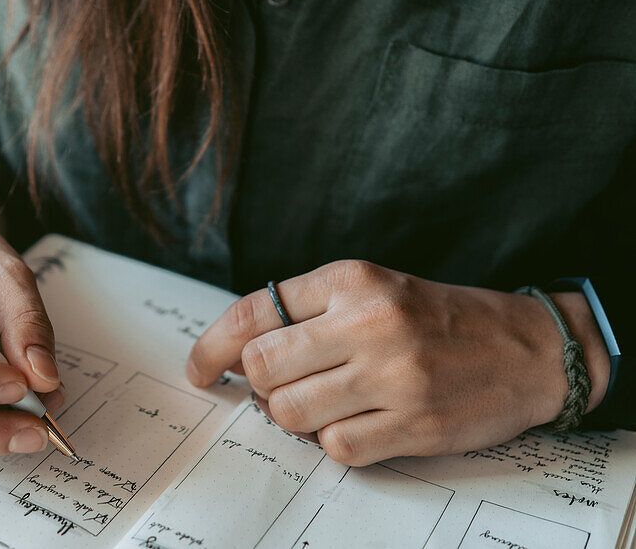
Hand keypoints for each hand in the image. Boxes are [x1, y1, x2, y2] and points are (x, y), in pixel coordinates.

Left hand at [186, 260, 609, 465]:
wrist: (526, 348)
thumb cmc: (438, 319)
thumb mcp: (374, 289)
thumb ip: (311, 310)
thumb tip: (237, 352)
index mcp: (351, 279)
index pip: (253, 310)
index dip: (212, 345)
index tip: (198, 368)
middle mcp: (368, 321)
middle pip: (260, 366)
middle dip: (258, 384)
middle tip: (282, 387)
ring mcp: (392, 374)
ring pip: (288, 410)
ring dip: (294, 416)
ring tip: (326, 404)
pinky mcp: (414, 422)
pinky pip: (334, 446)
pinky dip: (335, 442)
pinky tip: (360, 424)